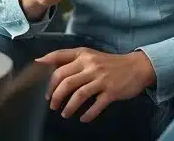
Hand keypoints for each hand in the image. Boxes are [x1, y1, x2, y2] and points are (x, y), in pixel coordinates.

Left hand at [37, 48, 155, 121]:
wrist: (137, 67)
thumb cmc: (110, 63)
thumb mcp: (90, 55)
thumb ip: (70, 58)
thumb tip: (42, 61)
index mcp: (83, 55)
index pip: (58, 61)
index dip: (45, 72)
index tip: (36, 84)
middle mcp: (91, 65)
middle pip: (65, 80)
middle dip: (54, 95)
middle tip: (51, 104)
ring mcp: (101, 79)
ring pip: (78, 94)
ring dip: (68, 107)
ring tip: (64, 114)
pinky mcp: (111, 91)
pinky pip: (96, 105)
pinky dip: (87, 114)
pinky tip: (83, 118)